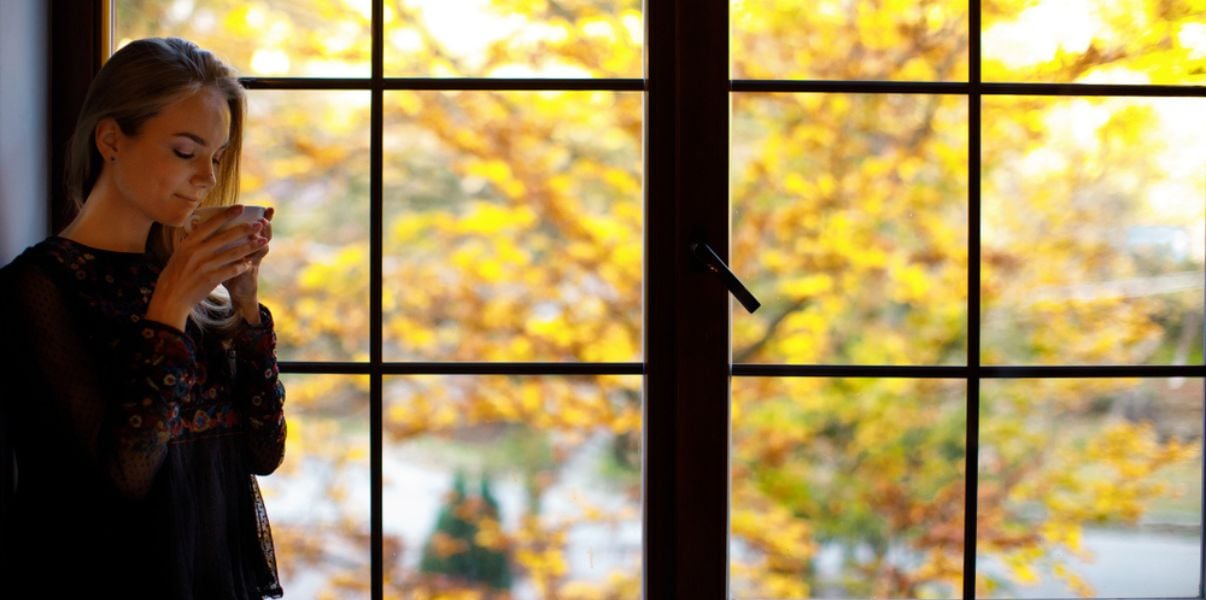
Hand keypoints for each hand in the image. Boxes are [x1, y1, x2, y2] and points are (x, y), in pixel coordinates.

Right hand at [146, 205, 267, 331]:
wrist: (171, 298)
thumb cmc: (175, 275)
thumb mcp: (180, 254)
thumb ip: (193, 243)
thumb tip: (206, 228)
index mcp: (188, 243)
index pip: (210, 224)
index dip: (226, 215)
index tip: (240, 207)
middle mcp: (197, 252)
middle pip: (226, 237)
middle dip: (245, 229)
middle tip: (260, 224)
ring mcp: (205, 265)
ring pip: (233, 253)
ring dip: (250, 247)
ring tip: (263, 241)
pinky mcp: (211, 279)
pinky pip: (232, 270)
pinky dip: (242, 266)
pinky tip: (250, 263)